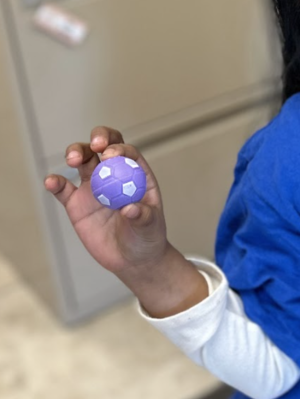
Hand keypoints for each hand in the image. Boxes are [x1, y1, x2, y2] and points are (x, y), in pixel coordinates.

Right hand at [44, 126, 168, 276]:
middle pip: (104, 147)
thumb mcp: (150, 228)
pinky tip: (52, 182)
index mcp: (136, 175)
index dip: (119, 148)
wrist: (131, 260)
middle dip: (99, 138)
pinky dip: (55, 183)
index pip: (127, 153)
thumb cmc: (147, 238)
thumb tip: (130, 208)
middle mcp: (114, 175)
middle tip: (94, 145)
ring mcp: (94, 187)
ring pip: (83, 160)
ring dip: (76, 152)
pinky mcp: (76, 203)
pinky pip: (63, 189)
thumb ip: (142, 217)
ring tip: (72, 160)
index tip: (110, 155)